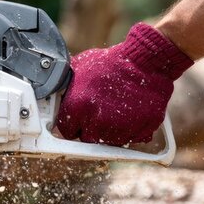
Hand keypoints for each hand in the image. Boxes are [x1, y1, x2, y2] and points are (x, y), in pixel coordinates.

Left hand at [55, 23, 193, 145]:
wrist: (146, 62)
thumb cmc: (113, 62)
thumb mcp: (80, 67)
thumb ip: (67, 87)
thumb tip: (57, 93)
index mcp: (78, 107)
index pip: (66, 130)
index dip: (72, 124)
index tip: (77, 119)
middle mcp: (97, 122)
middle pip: (87, 139)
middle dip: (89, 129)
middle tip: (96, 114)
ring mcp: (120, 129)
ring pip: (109, 142)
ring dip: (109, 131)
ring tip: (114, 110)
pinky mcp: (140, 131)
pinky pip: (130, 139)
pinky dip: (129, 130)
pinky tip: (129, 112)